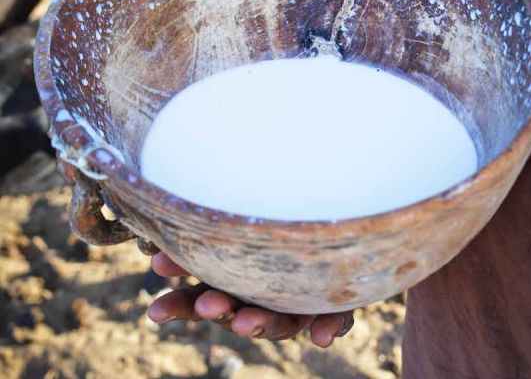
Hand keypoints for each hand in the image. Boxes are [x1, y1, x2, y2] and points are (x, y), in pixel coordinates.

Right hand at [146, 252, 354, 346]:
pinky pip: (335, 318)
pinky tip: (323, 335)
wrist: (327, 242)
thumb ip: (198, 251)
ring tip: (245, 321)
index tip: (156, 312)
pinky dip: (330, 326)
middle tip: (207, 306)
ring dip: (263, 323)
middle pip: (237, 312)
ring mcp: (296, 307)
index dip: (181, 306)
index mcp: (234, 288)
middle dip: (221, 311)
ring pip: (279, 323)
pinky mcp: (331, 307)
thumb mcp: (236, 237)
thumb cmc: (268, 236)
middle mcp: (262, 303)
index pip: (202, 299)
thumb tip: (154, 256)